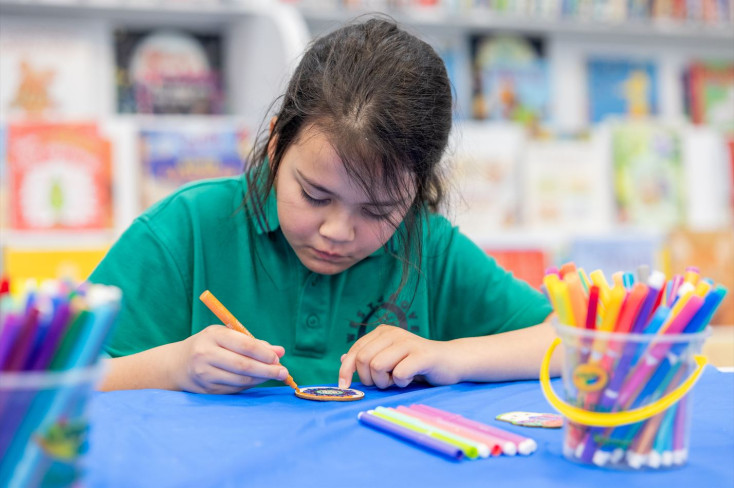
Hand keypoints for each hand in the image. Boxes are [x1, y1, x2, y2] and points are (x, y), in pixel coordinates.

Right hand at [172, 325, 289, 393]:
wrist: (178, 363)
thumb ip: (254, 343)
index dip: (264, 354)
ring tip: (273, 375)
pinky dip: (249, 385)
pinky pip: (234, 389)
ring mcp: (204, 374)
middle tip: (283, 373)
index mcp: (213, 335)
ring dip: (260, 379)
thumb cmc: (210, 344)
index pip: (245, 345)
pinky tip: (257, 380)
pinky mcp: (206, 389)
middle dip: (267, 370)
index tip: (278, 358)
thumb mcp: (227, 336)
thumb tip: (280, 352)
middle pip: (243, 366)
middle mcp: (206, 354)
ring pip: (240, 380)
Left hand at [337, 324, 463, 388]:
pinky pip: (399, 374)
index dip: (346, 370)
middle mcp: (393, 333)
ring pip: (377, 366)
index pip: (355, 351)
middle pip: (363, 359)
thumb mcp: (389, 359)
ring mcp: (408, 342)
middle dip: (370, 379)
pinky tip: (411, 378)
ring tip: (398, 380)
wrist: (451, 361)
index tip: (344, 387)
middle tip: (385, 382)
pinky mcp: (422, 355)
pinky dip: (401, 383)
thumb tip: (342, 359)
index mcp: (382, 332)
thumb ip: (368, 357)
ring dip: (385, 382)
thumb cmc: (417, 364)